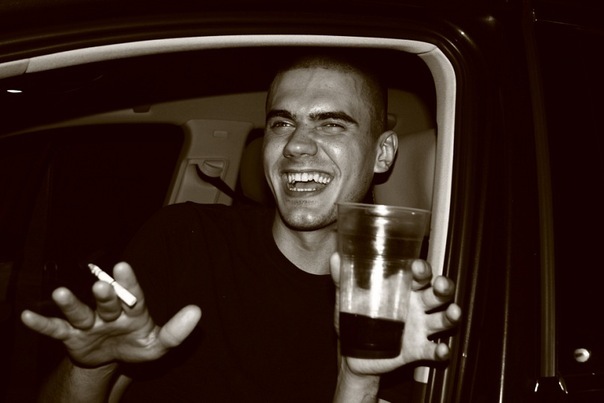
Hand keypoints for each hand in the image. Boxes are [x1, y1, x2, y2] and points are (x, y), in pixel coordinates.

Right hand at [21, 262, 201, 367]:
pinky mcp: (71, 337)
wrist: (112, 358)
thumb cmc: (137, 343)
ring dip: (70, 303)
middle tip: (101, 284)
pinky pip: (56, 329)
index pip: (133, 294)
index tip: (125, 267)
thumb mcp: (158, 344)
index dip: (129, 282)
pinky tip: (28, 316)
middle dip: (104, 294)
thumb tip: (197, 311)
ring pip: (80, 311)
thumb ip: (176, 331)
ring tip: (61, 293)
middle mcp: (109, 312)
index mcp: (132, 311)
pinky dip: (43, 324)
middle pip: (106, 301)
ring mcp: (89, 323)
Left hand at [330, 253, 460, 375]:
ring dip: (450, 315)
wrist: (352, 353)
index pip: (419, 275)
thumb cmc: (355, 319)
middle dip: (443, 288)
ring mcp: (420, 328)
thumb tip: (335, 257)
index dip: (422, 269)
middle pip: (437, 294)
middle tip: (440, 285)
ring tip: (453, 313)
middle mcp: (416, 306)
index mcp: (402, 289)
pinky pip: (434, 350)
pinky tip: (441, 350)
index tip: (417, 266)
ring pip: (443, 319)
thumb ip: (343, 279)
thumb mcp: (348, 299)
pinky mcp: (418, 350)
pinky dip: (441, 351)